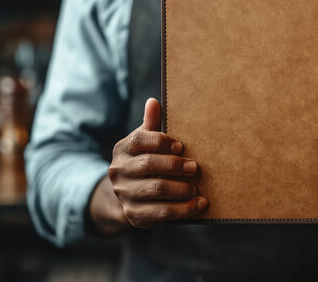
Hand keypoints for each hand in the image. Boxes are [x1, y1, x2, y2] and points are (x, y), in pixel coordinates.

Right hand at [90, 98, 207, 232]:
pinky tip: (198, 205)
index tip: (181, 146)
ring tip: (197, 188)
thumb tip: (154, 101)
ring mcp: (124, 194)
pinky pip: (160, 213)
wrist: (128, 194)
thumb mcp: (145, 142)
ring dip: (180, 189)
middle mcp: (118, 171)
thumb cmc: (144, 160)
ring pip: (155, 190)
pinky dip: (182, 210)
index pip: (139, 141)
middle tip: (195, 167)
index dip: (160, 142)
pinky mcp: (133, 214)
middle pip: (148, 165)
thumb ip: (151, 124)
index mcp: (123, 148)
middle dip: (174, 165)